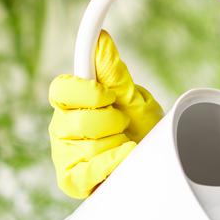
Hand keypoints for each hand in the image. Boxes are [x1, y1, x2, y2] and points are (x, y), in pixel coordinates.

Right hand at [48, 29, 162, 198]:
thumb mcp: (135, 99)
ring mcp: (65, 154)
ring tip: (124, 145)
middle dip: (111, 120)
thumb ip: (114, 74)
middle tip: (124, 123)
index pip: (61, 89)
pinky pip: (86, 171)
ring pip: (88, 146)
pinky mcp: (72, 179)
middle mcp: (63, 126)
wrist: (157, 164)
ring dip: (116, 143)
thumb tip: (101, 40)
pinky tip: (125, 155)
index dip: (86, 92)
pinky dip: (110, 163)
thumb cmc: (141, 130)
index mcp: (72, 102)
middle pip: (79, 119)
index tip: (109, 95)